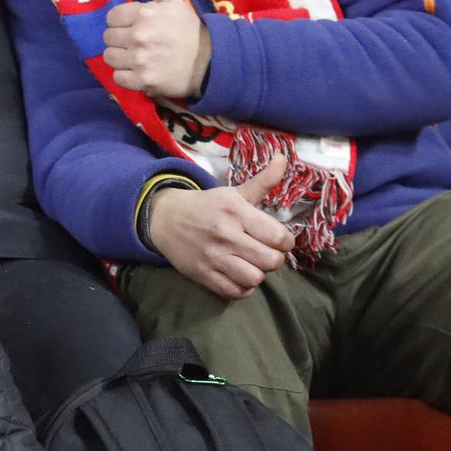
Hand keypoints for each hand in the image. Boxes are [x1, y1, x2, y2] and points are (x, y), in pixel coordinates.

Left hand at [102, 0, 213, 99]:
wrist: (211, 61)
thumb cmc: (189, 29)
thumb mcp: (173, 0)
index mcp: (144, 13)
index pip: (111, 17)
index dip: (120, 22)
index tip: (132, 26)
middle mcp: (139, 36)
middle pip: (108, 38)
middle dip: (119, 39)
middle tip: (135, 42)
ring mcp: (140, 60)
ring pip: (109, 57)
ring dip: (120, 57)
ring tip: (135, 56)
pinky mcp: (143, 81)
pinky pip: (118, 78)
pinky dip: (126, 76)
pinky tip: (139, 70)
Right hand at [147, 155, 295, 298]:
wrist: (165, 219)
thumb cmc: (207, 206)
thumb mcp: (234, 193)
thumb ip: (263, 181)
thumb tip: (283, 158)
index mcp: (236, 212)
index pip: (278, 237)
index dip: (285, 241)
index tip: (277, 239)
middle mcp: (225, 235)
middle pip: (271, 261)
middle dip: (274, 258)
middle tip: (265, 252)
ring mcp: (212, 257)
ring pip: (254, 278)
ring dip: (258, 273)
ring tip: (251, 264)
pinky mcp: (202, 274)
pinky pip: (236, 292)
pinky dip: (243, 287)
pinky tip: (239, 275)